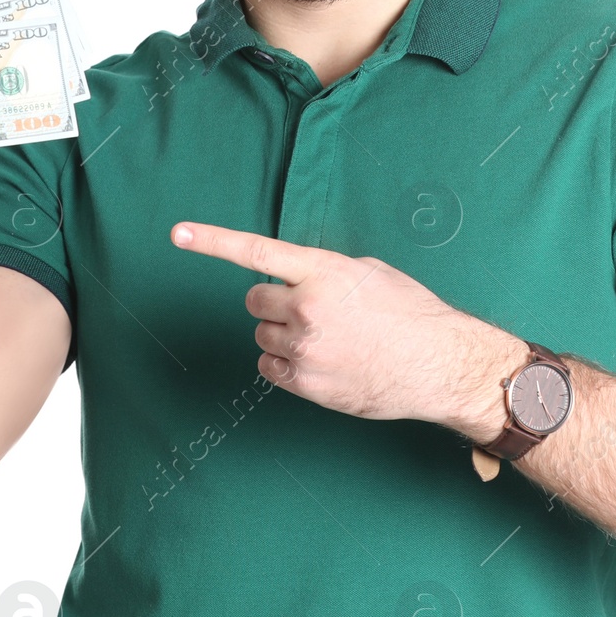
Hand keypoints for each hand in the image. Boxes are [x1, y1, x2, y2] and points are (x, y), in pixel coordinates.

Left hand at [171, 221, 521, 430]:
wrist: (437, 363)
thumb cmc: (409, 311)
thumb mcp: (368, 272)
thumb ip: (323, 270)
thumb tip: (295, 276)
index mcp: (322, 271)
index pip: (255, 251)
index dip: (212, 241)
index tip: (178, 233)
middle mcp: (306, 307)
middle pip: (254, 300)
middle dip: (273, 303)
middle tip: (309, 310)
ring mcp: (303, 348)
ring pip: (262, 335)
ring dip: (283, 333)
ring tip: (327, 338)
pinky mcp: (305, 383)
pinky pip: (269, 368)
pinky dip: (286, 363)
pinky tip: (321, 361)